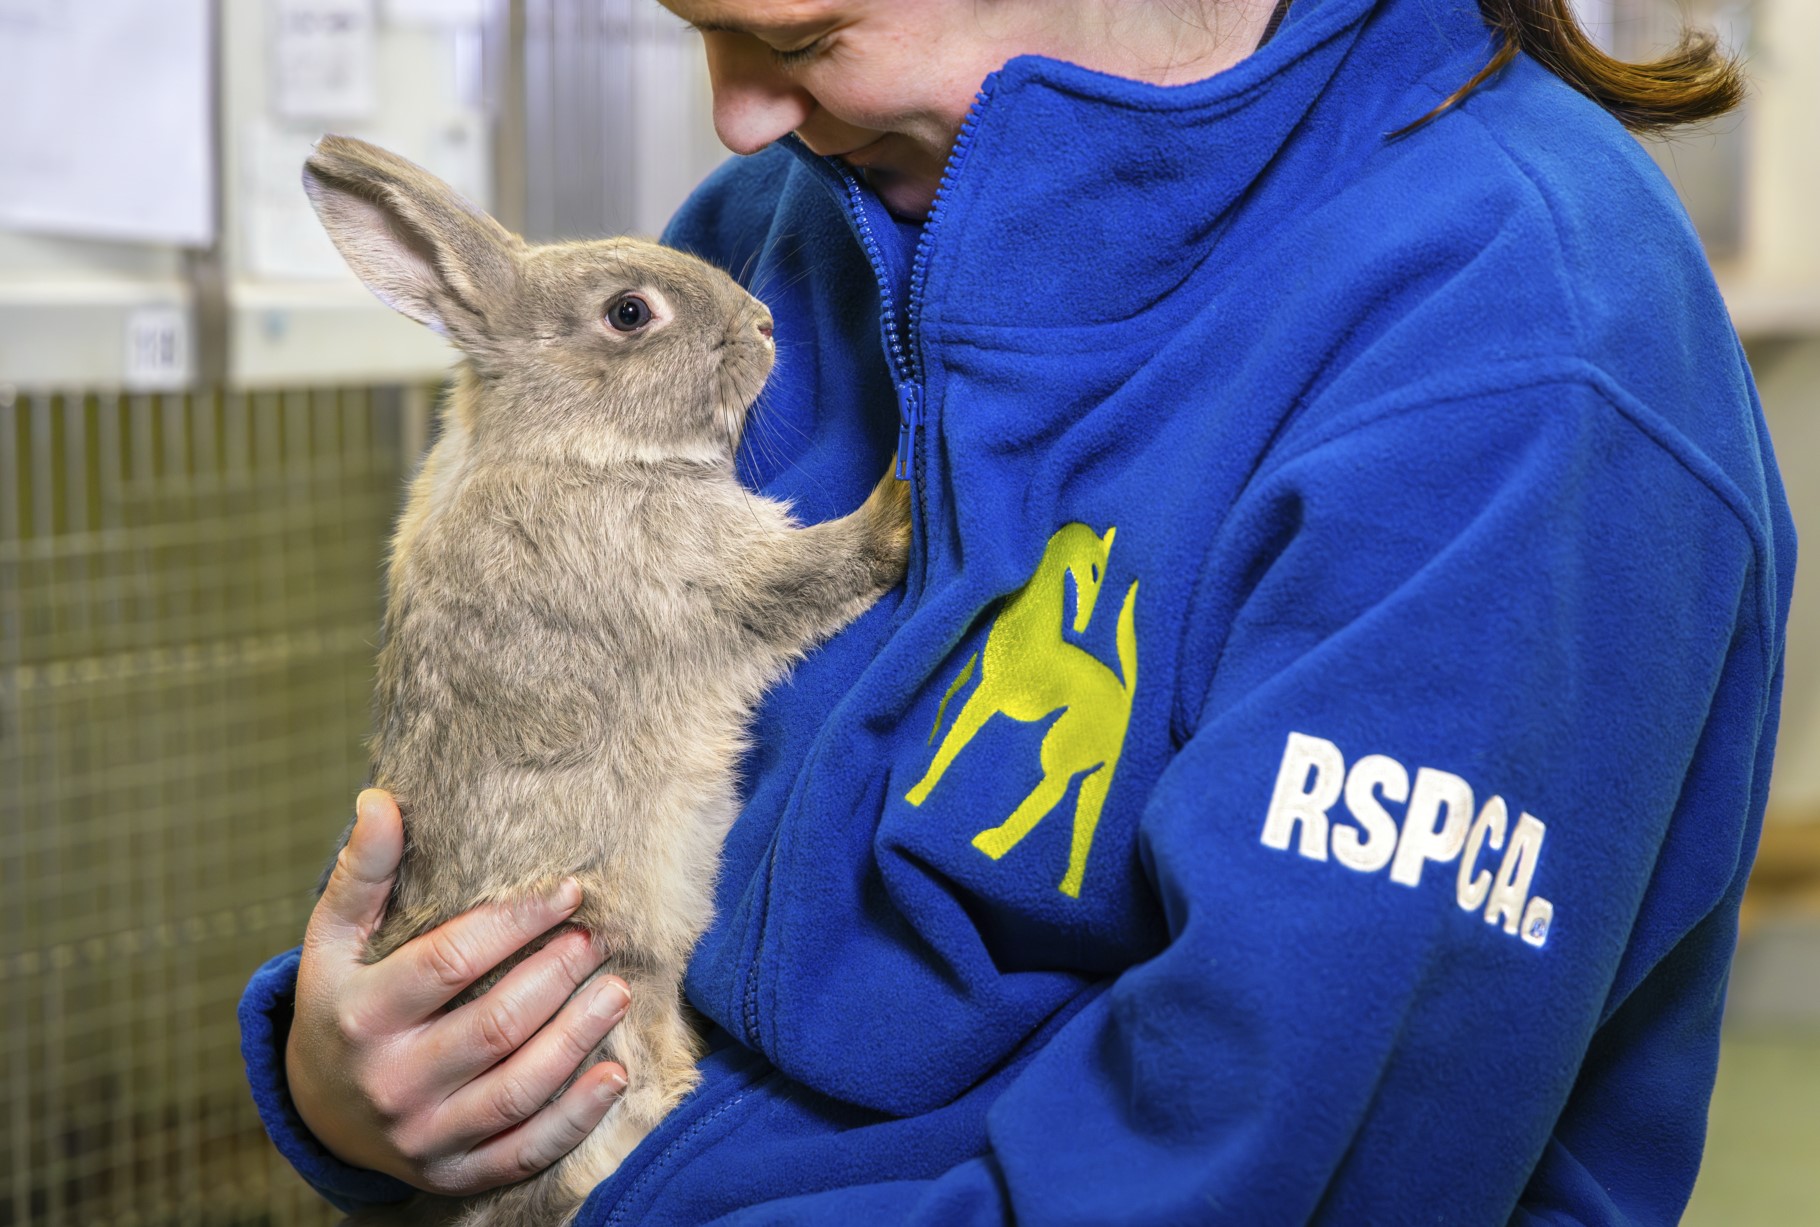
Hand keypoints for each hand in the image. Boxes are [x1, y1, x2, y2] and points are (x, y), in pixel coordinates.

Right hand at [285, 789, 629, 1194]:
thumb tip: (380, 800)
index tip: (569, 891)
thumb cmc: (341, 1004)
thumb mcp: (333, 942)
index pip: (450, 962)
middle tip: (597, 939)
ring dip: (578, 1036)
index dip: (516, 922)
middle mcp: (391, 1082)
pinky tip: (614, 1074)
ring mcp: (423, 1136)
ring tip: (617, 989)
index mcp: (361, 1016)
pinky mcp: (453, 1173)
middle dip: (557, 975)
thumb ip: (362, 873)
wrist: (320, 1111)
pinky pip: (524, 1149)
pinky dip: (576, 1116)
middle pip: (494, 1025)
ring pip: (518, 1088)